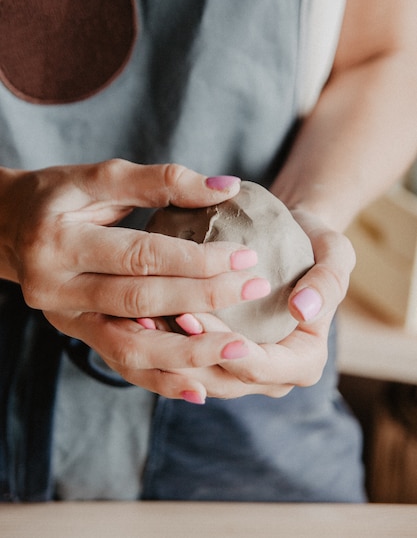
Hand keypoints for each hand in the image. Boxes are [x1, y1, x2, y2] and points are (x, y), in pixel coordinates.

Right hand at [0, 159, 270, 398]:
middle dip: (204, 298)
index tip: (246, 256)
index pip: (141, 255)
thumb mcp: (99, 177)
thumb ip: (161, 181)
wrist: (5, 228)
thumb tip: (227, 187)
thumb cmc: (56, 196)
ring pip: (130, 347)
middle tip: (254, 289)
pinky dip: (160, 378)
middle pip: (141, 301)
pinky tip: (198, 388)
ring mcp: (65, 319)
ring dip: (188, 352)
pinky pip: (120, 364)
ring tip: (240, 350)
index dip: (196, 258)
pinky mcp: (76, 335)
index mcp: (60, 241)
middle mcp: (57, 289)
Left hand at [126, 208, 354, 400]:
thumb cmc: (316, 246)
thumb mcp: (336, 254)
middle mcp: (271, 378)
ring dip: (166, 353)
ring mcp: (242, 373)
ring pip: (197, 378)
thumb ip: (328, 282)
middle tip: (152, 317)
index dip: (223, 348)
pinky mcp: (219, 358)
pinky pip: (187, 362)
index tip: (191, 314)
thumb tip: (304, 311)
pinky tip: (138, 317)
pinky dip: (163, 344)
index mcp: (302, 362)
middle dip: (184, 354)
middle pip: (221, 380)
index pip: (259, 368)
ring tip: (138, 318)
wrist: (294, 243)